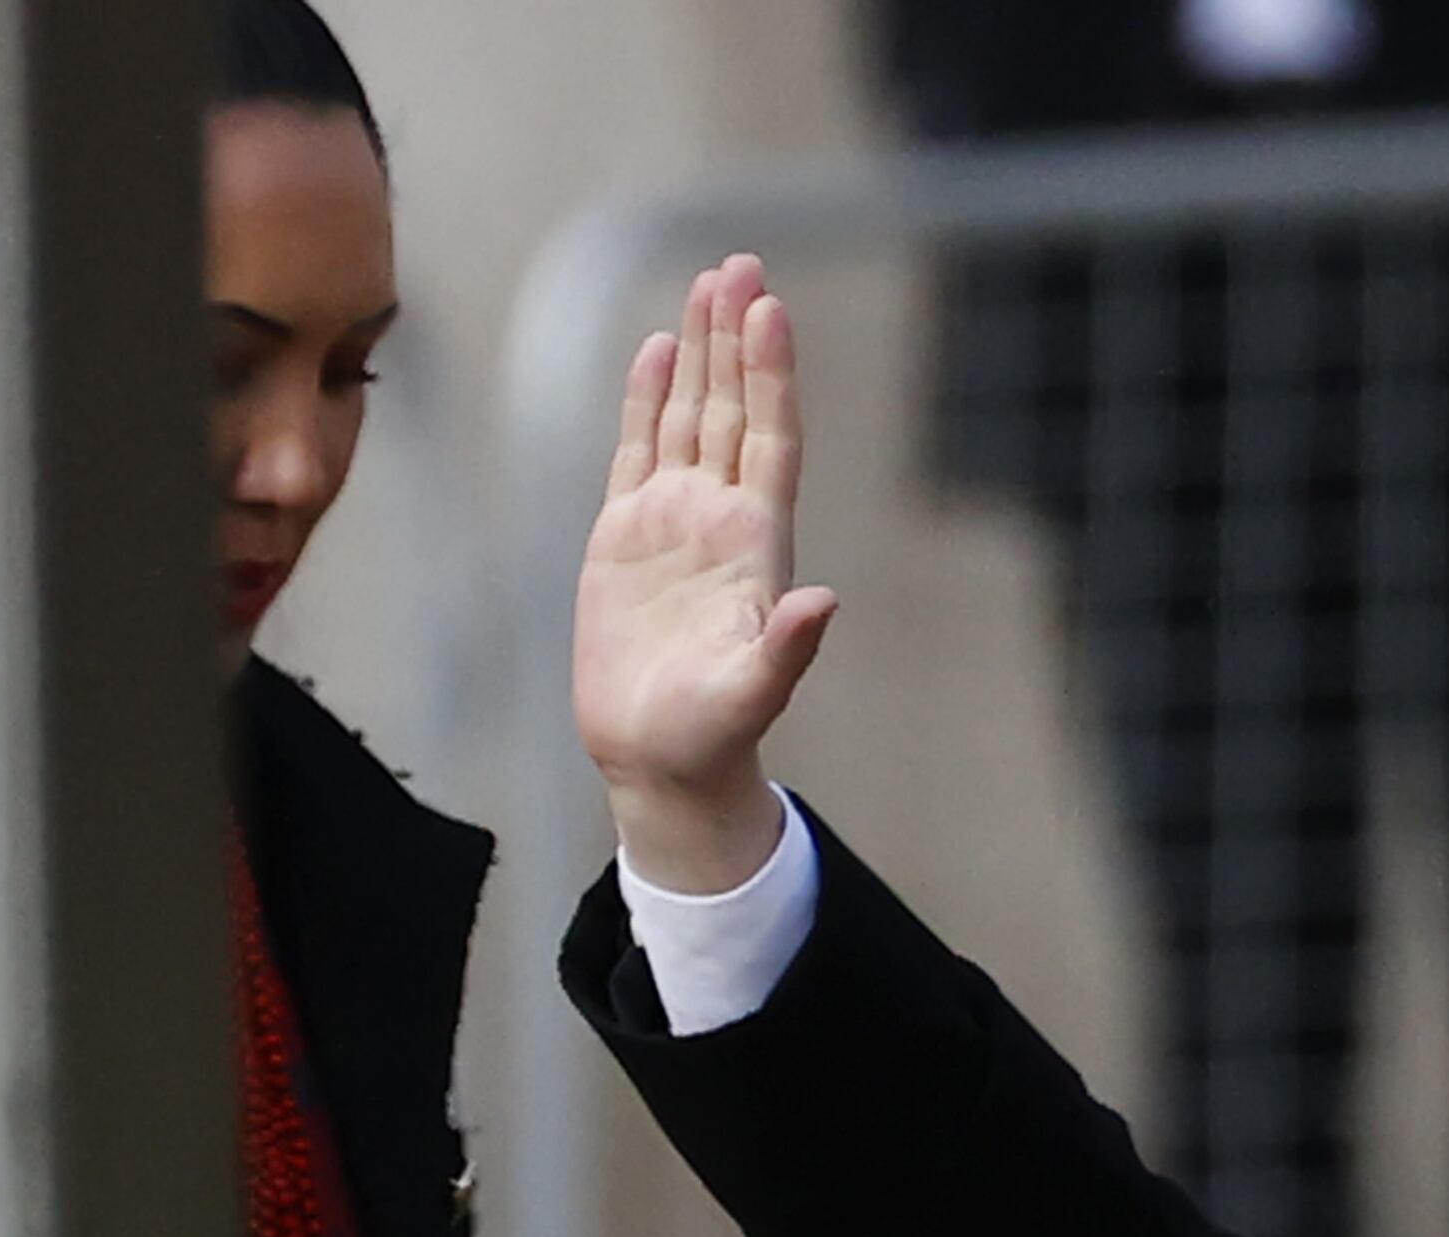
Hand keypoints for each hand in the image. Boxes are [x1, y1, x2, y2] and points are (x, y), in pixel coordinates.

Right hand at [576, 254, 837, 894]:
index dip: (771, 376)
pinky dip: (648, 397)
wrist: (660, 761)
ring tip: (709, 280)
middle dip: (738, 338)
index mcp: (757, 547)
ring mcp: (674, 521)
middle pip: (733, 409)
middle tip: (742, 264)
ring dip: (700, 351)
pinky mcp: (626, 534)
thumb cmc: (710, 737)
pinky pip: (640, 448)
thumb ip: (786, 651)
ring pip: (691, 415)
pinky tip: (658, 347)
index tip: (771, 309)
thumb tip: (822, 602)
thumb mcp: (752, 697)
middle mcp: (720, 519)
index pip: (769, 440)